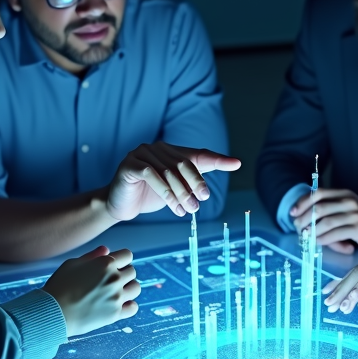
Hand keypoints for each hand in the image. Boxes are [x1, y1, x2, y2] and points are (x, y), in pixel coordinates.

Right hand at [42, 246, 140, 335]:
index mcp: (105, 263)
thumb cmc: (60, 285)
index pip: (127, 255)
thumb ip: (92, 256)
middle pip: (132, 271)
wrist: (53, 312)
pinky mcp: (115, 313)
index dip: (121, 259)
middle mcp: (114, 278)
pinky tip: (120, 305)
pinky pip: (133, 307)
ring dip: (128, 288)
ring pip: (136, 288)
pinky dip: (129, 305)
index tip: (114, 265)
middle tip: (110, 281)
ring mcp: (117, 297)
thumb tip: (107, 250)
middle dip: (123, 273)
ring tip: (116, 292)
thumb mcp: (72, 264)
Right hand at [105, 143, 240, 220]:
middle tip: (203, 200)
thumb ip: (195, 178)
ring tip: (190, 210)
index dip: (217, 160)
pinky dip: (166, 193)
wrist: (120, 206)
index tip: (236, 164)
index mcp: (169, 150)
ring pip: (168, 172)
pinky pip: (152, 176)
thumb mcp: (176, 187)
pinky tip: (175, 207)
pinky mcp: (129, 165)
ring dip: (182, 193)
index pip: (197, 155)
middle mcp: (155, 148)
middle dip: (196, 183)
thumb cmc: (149, 196)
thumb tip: (229, 167)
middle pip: (183, 164)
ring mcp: (140, 154)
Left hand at [290, 188, 357, 252]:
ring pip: (326, 222)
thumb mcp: (346, 209)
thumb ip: (329, 210)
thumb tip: (302, 218)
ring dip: (312, 232)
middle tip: (298, 230)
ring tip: (306, 238)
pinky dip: (323, 240)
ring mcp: (355, 214)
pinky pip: (335, 234)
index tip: (292, 213)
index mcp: (343, 194)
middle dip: (304, 220)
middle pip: (319, 208)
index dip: (302, 202)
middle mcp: (349, 201)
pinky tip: (318, 243)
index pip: (318, 193)